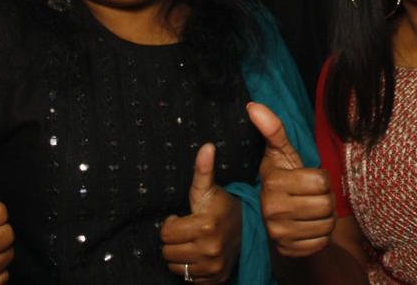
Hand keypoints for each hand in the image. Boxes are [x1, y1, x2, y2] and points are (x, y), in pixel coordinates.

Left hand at [160, 144, 241, 283]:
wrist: (250, 228)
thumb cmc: (224, 206)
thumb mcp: (210, 188)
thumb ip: (203, 169)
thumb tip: (206, 146)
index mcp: (204, 225)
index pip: (166, 233)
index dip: (171, 224)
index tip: (182, 218)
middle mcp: (209, 249)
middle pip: (168, 252)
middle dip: (173, 240)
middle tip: (187, 230)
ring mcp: (212, 266)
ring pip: (176, 266)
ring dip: (180, 255)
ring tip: (192, 241)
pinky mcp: (215, 278)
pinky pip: (188, 278)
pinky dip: (190, 268)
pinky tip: (199, 254)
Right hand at [247, 102, 335, 257]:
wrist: (274, 219)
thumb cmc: (282, 180)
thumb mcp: (279, 154)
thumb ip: (272, 130)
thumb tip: (253, 105)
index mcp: (273, 183)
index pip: (321, 181)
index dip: (321, 179)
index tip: (308, 179)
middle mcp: (273, 211)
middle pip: (326, 204)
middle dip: (325, 198)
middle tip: (312, 196)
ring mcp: (280, 234)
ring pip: (327, 224)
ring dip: (325, 217)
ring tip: (311, 210)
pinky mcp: (290, 251)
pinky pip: (322, 241)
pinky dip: (321, 235)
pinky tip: (308, 227)